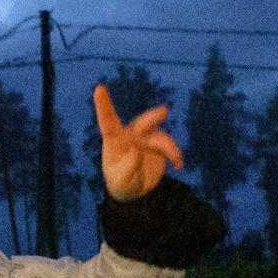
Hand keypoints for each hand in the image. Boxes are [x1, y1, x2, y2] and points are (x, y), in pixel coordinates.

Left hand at [94, 84, 182, 201]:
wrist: (135, 189)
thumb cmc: (121, 184)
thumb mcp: (121, 183)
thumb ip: (126, 168)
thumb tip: (136, 150)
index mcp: (114, 141)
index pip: (108, 122)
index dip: (104, 105)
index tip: (99, 88)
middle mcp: (130, 135)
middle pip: (142, 122)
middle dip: (153, 117)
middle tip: (164, 112)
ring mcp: (146, 139)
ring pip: (160, 136)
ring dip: (169, 147)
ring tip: (176, 160)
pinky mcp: (159, 146)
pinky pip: (170, 146)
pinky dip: (175, 155)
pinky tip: (178, 165)